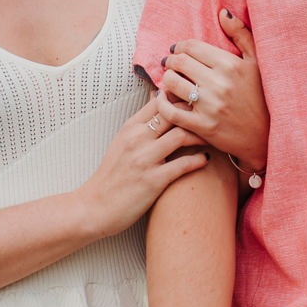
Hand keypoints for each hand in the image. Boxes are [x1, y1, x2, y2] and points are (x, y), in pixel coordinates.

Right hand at [82, 109, 208, 237]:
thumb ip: (141, 124)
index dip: (181, 99)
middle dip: (195, 114)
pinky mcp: (153, 180)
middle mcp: (137, 139)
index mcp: (130, 127)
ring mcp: (145, 159)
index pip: (159, 101)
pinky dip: (198, 160)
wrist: (95, 207)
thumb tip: (157, 99)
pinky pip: (183, 164)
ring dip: (201, 136)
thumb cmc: (112, 176)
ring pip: (181, 135)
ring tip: (211, 139)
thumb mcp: (122, 142)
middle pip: (173, 113)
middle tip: (211, 119)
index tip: (195, 105)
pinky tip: (205, 160)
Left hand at [153, 12, 267, 178]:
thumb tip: (223, 12)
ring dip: (167, 79)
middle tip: (171, 63)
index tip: (178, 50)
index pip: (192, 47)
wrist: (267, 135)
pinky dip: (162, 102)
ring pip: (172, 84)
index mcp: (230, 64)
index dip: (180, 46)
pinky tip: (163, 98)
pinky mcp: (202, 126)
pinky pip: (171, 111)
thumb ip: (241, 34)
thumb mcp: (257, 62)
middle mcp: (218, 84)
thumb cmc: (262, 96)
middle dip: (171, 61)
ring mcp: (209, 106)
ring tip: (171, 79)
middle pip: (179, 63)